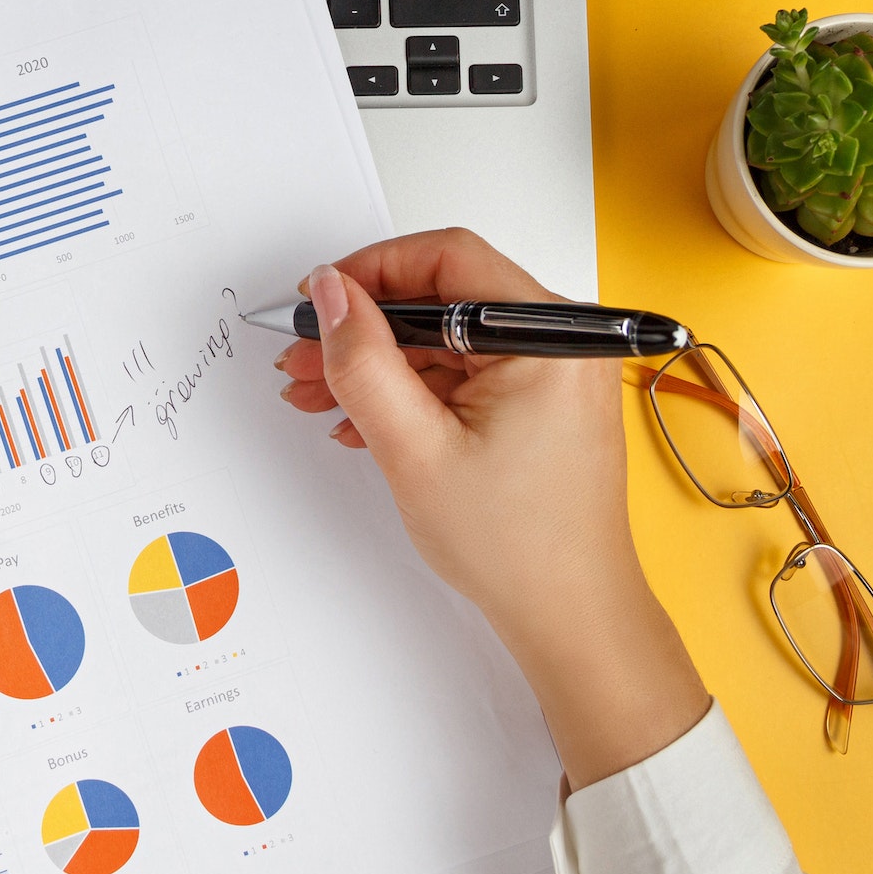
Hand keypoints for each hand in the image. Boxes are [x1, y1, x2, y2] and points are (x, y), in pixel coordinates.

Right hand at [277, 229, 707, 787]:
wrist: (570, 615)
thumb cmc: (517, 546)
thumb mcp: (414, 448)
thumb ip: (363, 360)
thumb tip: (329, 291)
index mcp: (549, 336)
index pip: (447, 258)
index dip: (371, 270)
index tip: (317, 300)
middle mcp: (561, 341)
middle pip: (442, 297)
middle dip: (363, 326)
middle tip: (303, 354)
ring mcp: (551, 371)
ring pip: (444, 338)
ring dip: (377, 362)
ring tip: (316, 393)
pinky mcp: (537, 400)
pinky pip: (462, 371)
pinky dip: (408, 388)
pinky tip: (360, 418)